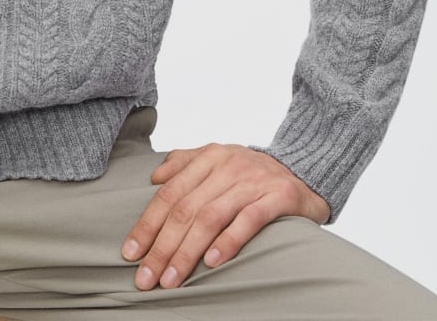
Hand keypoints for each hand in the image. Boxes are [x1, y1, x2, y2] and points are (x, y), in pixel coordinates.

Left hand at [120, 142, 330, 290]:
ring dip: (187, 251)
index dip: (148, 223)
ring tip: (172, 279)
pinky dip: (228, 241)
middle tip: (146, 278)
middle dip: (162, 246)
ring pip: (211, 216)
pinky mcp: (279, 196)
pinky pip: (249, 219)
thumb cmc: (254, 174)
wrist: (306, 170)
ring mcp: (255, 180)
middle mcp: (230, 165)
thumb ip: (187, 162)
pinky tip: (212, 262)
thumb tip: (155, 175)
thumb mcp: (220, 160)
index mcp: (211, 156)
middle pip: (187, 208)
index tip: (131, 253)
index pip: (171, 192)